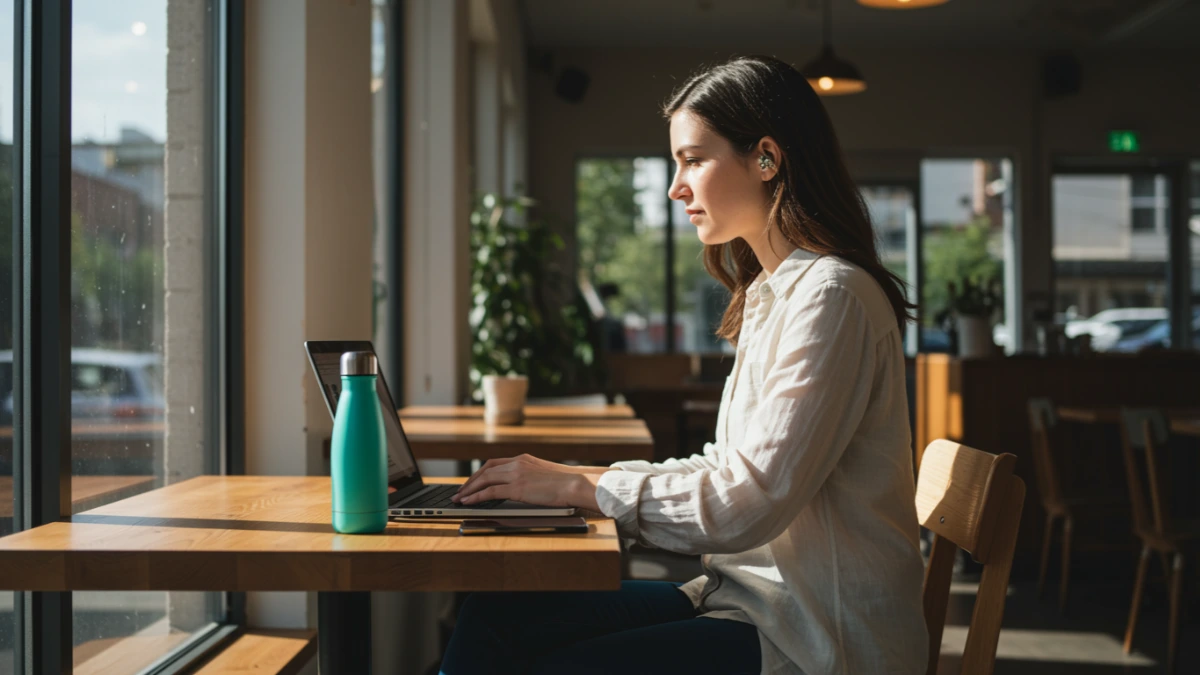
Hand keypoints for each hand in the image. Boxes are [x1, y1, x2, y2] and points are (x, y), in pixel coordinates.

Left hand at [451, 454, 603, 511]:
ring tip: (459, 498)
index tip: (472, 481)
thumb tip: (524, 488)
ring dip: (469, 489)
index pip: (494, 463)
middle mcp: (517, 463)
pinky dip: (476, 496)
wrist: (576, 484)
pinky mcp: (517, 488)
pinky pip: (490, 491)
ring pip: (484, 479)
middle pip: (485, 470)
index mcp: (523, 459)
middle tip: (460, 491)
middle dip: (470, 481)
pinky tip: (468, 502)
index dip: (480, 473)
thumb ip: (531, 477)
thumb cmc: (566, 483)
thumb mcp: (544, 475)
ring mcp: (516, 474)